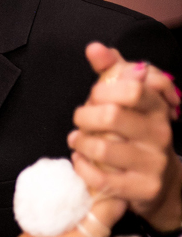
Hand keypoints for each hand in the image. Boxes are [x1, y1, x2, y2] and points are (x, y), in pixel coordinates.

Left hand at [68, 43, 181, 231]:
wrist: (160, 183)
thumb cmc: (136, 134)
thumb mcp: (129, 101)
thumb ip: (112, 72)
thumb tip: (94, 48)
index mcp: (158, 108)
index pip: (133, 89)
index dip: (103, 90)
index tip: (94, 96)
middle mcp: (160, 133)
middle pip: (111, 116)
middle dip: (84, 116)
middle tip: (79, 120)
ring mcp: (153, 163)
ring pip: (103, 148)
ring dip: (79, 142)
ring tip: (76, 140)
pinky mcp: (142, 188)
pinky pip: (102, 177)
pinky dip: (82, 167)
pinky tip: (79, 159)